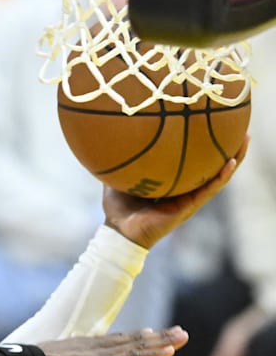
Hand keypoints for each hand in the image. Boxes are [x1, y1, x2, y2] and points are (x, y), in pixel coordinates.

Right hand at [38, 326, 188, 355]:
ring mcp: (100, 354)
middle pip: (131, 340)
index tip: (151, 333)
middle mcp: (95, 346)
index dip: (134, 337)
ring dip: (162, 341)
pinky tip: (170, 351)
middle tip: (177, 331)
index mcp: (82, 349)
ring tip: (183, 336)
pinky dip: (152, 353)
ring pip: (138, 346)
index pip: (114, 342)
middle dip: (156, 336)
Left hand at [102, 135, 247, 248]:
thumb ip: (120, 162)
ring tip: (244, 140)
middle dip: (226, 146)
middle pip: (211, 164)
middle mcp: (185, 188)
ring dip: (234, 158)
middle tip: (237, 125)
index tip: (211, 123)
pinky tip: (230, 162)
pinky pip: (209, 189)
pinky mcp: (189, 207)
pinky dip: (221, 176)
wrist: (119, 232)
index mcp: (171, 181)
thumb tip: (111, 141)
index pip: (192, 160)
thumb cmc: (118, 208)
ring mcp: (189, 197)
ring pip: (218, 175)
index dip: (203, 144)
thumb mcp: (118, 179)